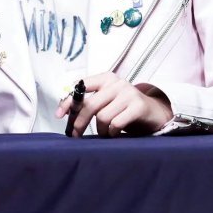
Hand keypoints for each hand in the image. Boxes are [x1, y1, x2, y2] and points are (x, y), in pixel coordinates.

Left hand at [55, 72, 172, 136]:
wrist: (153, 112)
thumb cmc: (124, 108)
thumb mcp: (106, 100)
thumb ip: (90, 102)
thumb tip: (67, 111)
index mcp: (106, 78)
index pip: (82, 86)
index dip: (69, 101)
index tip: (59, 115)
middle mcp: (117, 83)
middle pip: (90, 104)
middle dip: (79, 122)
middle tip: (75, 134)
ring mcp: (128, 93)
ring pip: (102, 116)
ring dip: (100, 130)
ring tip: (104, 133)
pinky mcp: (138, 106)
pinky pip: (116, 123)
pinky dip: (112, 132)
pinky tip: (115, 132)